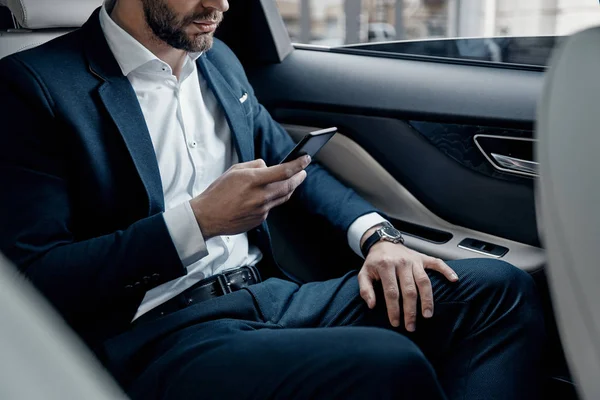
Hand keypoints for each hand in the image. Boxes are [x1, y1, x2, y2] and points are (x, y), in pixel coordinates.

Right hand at [190, 156, 309, 238]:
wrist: (207, 217)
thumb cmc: (218, 193)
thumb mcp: (234, 171)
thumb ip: (254, 166)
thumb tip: (267, 166)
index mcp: (253, 180)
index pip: (283, 171)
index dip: (298, 164)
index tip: (306, 159)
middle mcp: (260, 196)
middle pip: (288, 186)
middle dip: (299, 177)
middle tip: (303, 171)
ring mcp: (261, 210)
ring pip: (283, 197)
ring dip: (289, 188)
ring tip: (293, 180)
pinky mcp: (260, 219)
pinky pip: (271, 207)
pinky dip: (272, 199)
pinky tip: (268, 195)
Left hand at [358, 240, 458, 331]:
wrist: (383, 243)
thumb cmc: (374, 262)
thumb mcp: (363, 273)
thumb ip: (365, 289)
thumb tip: (371, 305)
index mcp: (386, 266)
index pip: (391, 291)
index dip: (394, 309)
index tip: (396, 323)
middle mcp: (402, 262)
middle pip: (409, 290)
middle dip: (411, 310)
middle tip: (411, 326)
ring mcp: (414, 260)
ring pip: (424, 281)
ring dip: (427, 299)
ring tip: (428, 315)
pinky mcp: (423, 258)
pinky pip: (437, 263)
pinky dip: (447, 270)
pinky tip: (454, 280)